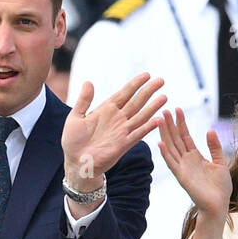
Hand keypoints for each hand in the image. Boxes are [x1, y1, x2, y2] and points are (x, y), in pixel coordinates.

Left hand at [62, 72, 165, 189]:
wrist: (76, 163)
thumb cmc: (73, 141)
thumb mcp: (75, 117)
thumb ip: (83, 100)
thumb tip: (88, 82)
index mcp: (106, 110)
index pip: (124, 93)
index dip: (135, 84)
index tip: (147, 75)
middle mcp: (117, 119)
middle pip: (136, 102)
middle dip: (148, 91)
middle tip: (161, 81)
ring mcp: (122, 131)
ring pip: (141, 116)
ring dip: (152, 107)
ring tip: (164, 97)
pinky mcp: (123, 144)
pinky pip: (138, 134)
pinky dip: (148, 127)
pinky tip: (158, 120)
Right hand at [157, 108, 232, 219]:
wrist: (219, 205)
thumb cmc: (220, 188)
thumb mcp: (220, 162)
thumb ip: (214, 147)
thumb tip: (210, 130)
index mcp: (195, 157)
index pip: (185, 136)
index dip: (181, 123)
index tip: (177, 109)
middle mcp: (186, 161)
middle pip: (176, 139)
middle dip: (170, 124)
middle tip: (164, 109)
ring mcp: (183, 168)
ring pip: (171, 148)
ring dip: (165, 134)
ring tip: (159, 120)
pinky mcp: (182, 177)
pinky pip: (172, 163)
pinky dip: (165, 154)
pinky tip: (160, 143)